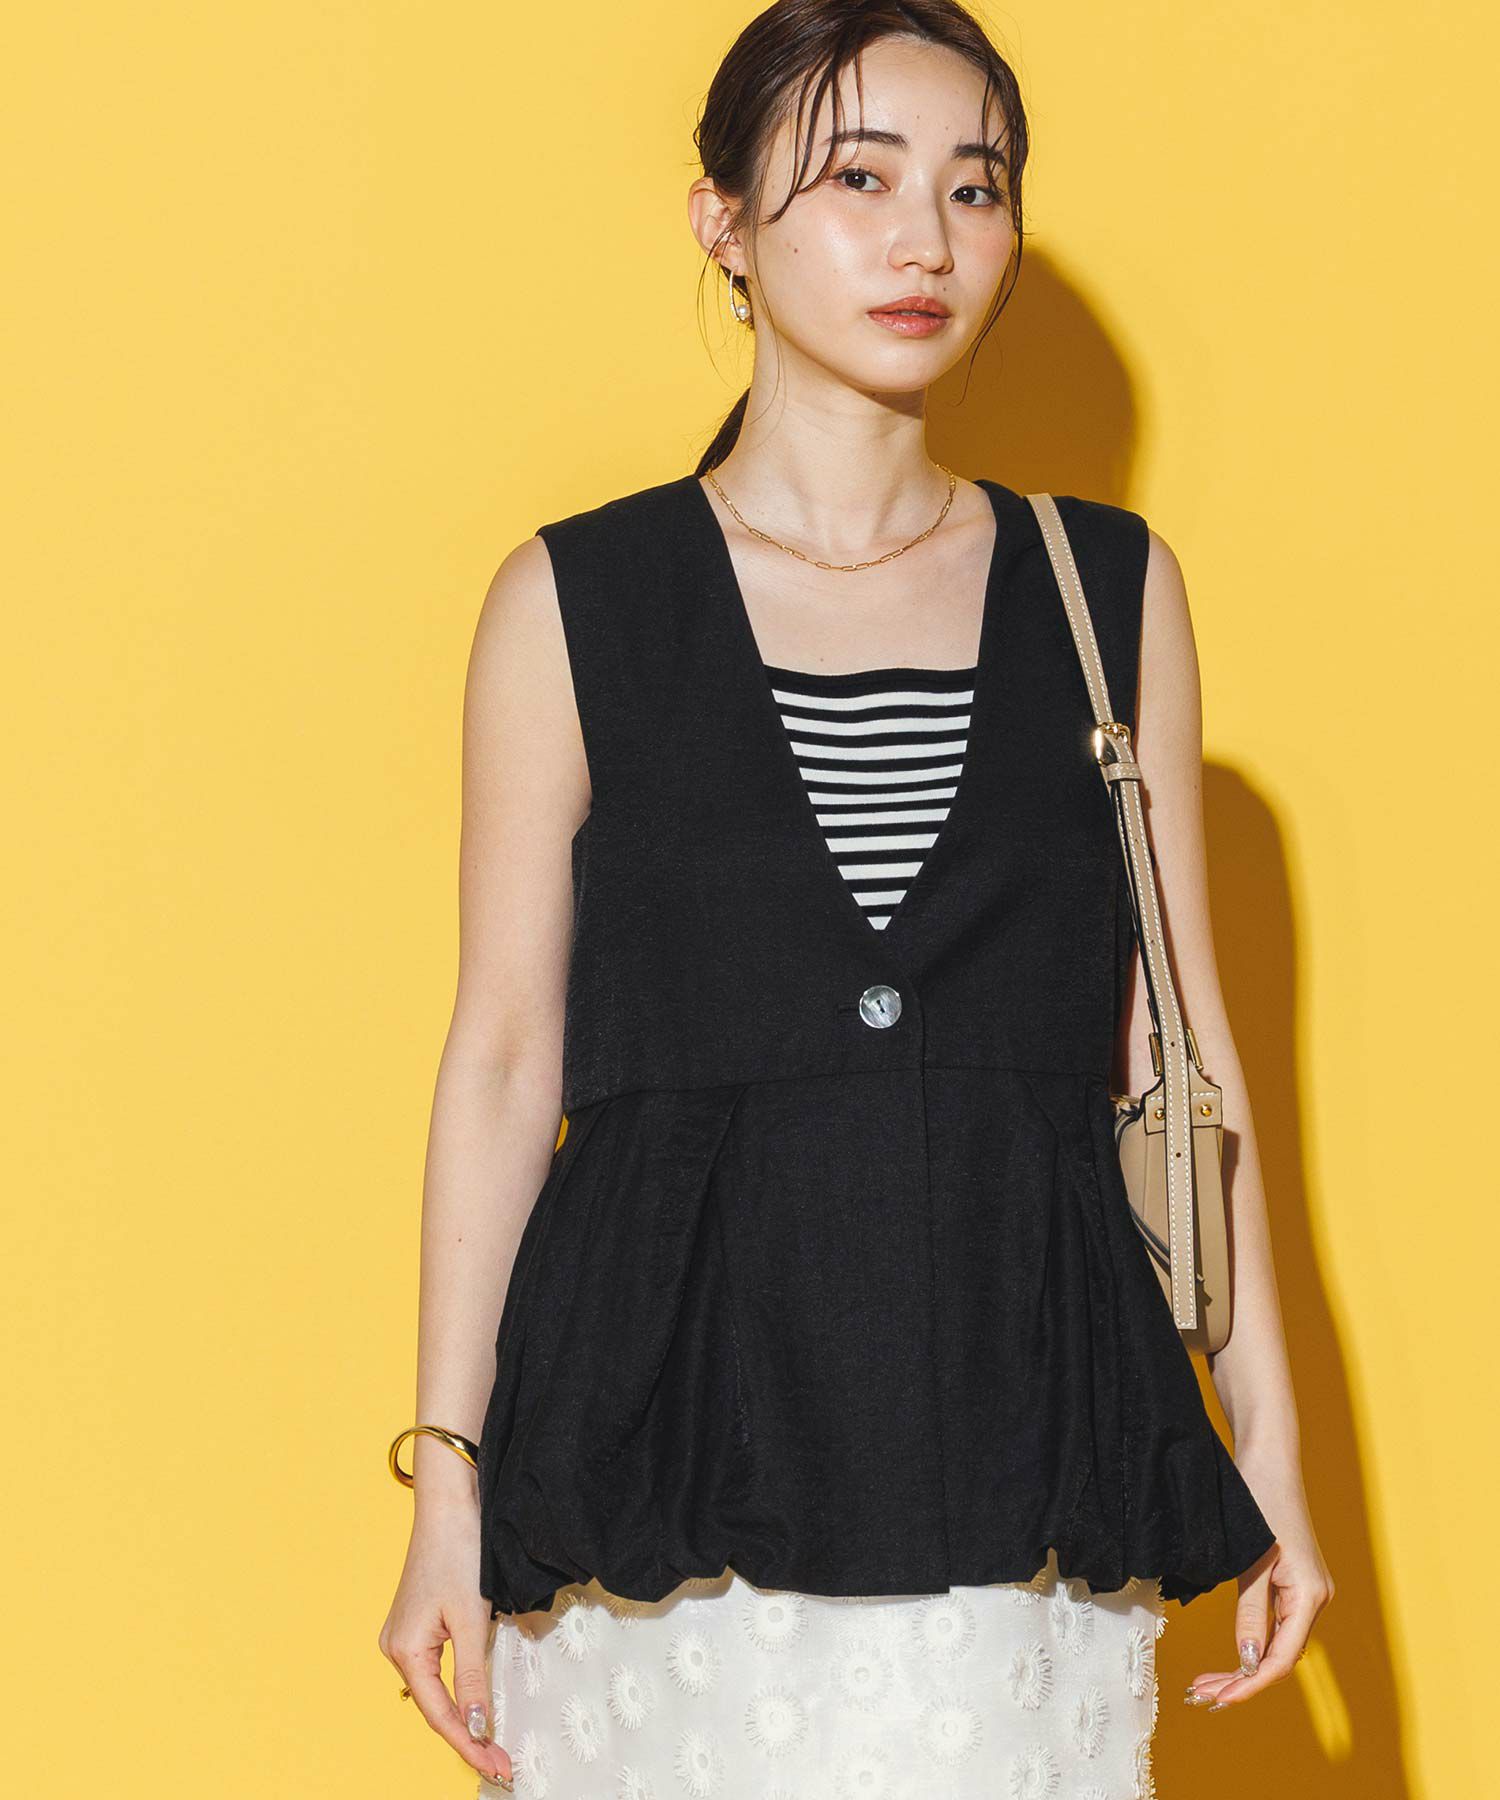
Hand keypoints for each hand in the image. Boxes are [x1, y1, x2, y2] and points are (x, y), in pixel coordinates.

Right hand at [377, 1496, 513, 1787]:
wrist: (451, 1502)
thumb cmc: (458, 1551)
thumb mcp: (471, 1618)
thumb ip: (471, 1677)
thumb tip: (475, 1728)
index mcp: (404, 1651)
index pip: (440, 1715)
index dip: (469, 1746)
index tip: (499, 1768)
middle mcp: (397, 1647)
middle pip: (436, 1706)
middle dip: (467, 1737)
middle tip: (502, 1764)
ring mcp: (406, 1633)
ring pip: (437, 1688)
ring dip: (463, 1716)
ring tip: (491, 1745)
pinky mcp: (420, 1620)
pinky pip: (439, 1667)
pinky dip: (458, 1690)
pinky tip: (475, 1704)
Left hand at [1182, 1508, 1334, 1710]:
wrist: (1268, 1459)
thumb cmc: (1259, 1500)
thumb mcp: (1251, 1560)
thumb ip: (1251, 1612)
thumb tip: (1247, 1661)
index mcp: (1310, 1596)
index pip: (1281, 1659)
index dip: (1250, 1684)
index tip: (1218, 1699)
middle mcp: (1313, 1599)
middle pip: (1278, 1656)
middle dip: (1241, 1681)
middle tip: (1201, 1696)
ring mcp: (1304, 1592)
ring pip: (1275, 1644)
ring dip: (1243, 1667)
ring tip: (1206, 1683)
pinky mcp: (1291, 1582)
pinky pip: (1273, 1626)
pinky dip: (1249, 1644)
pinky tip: (1229, 1658)